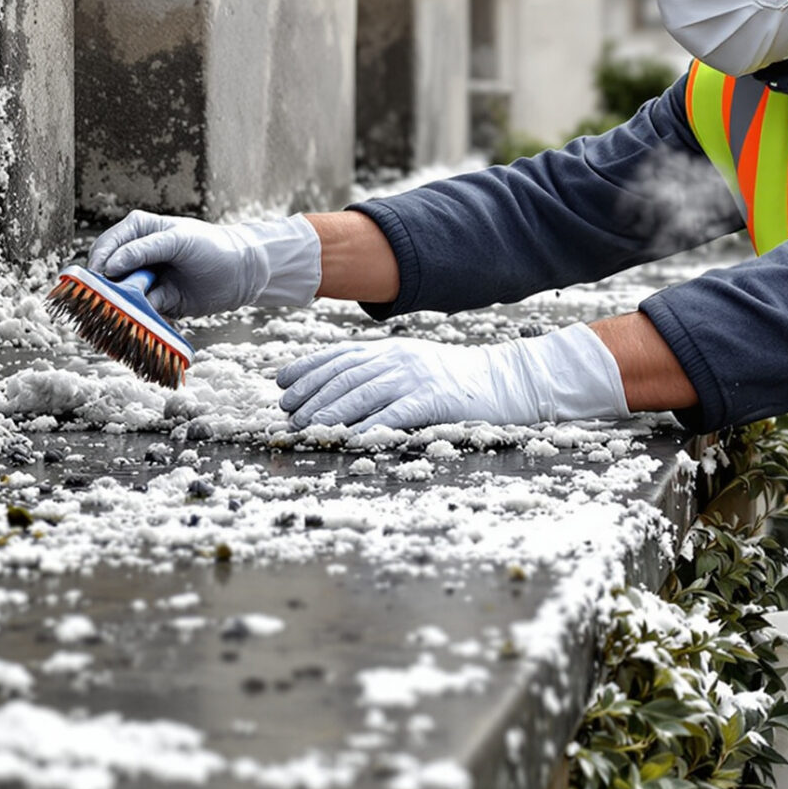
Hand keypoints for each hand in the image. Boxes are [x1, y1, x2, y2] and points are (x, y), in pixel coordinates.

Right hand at [87, 211, 321, 316]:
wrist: (242, 274)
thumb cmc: (212, 247)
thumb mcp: (178, 241)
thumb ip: (143, 250)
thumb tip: (110, 266)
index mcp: (138, 231)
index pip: (106, 246)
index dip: (99, 264)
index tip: (100, 280)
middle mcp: (136, 256)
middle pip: (107, 275)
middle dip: (108, 290)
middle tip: (111, 302)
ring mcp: (145, 281)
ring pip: (121, 297)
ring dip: (125, 308)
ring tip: (135, 313)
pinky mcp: (156, 303)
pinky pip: (140, 314)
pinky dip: (143, 320)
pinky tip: (153, 321)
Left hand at [275, 324, 629, 429]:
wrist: (506, 381)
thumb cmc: (456, 380)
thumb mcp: (414, 366)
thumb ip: (381, 372)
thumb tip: (339, 388)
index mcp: (391, 350)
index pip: (340, 356)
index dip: (308, 368)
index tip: (281, 383)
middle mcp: (399, 359)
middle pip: (346, 375)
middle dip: (312, 393)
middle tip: (287, 413)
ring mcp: (417, 377)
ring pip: (365, 393)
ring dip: (333, 411)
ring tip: (309, 426)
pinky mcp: (435, 399)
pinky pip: (398, 413)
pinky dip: (373, 425)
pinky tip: (352, 437)